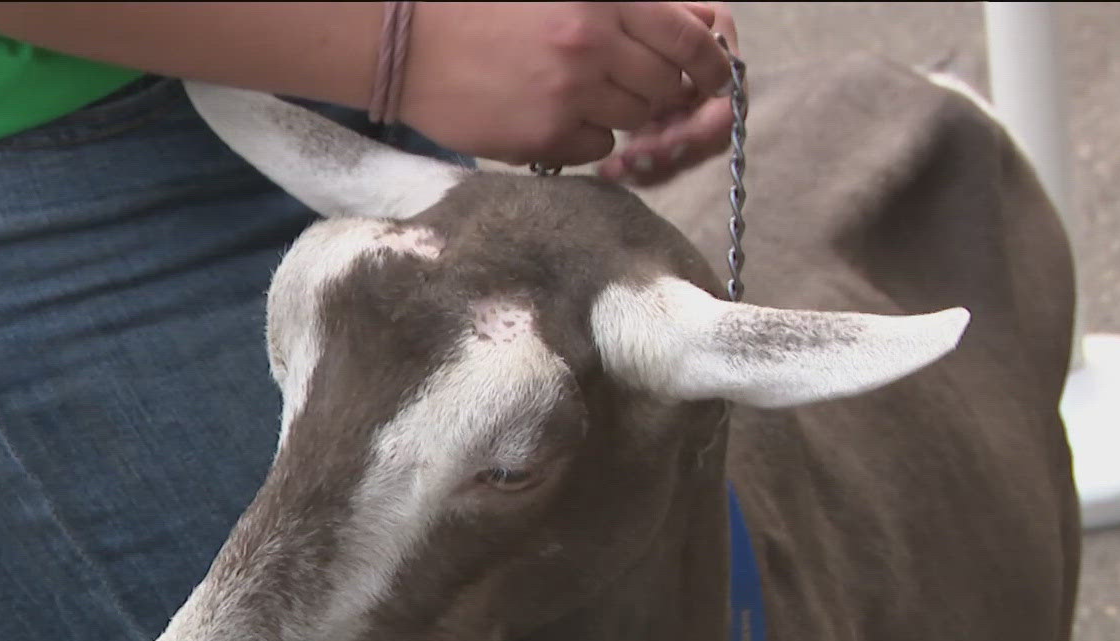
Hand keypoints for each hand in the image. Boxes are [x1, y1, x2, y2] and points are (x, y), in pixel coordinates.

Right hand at [399, 2, 738, 176]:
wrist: (403, 38)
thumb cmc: (479, 3)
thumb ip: (624, 3)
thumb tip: (698, 18)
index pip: (690, 37)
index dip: (712, 60)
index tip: (716, 72)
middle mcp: (593, 43)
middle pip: (669, 85)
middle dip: (666, 88)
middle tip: (642, 82)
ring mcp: (570, 95)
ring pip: (636, 119)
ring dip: (623, 110)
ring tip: (584, 90)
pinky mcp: (545, 137)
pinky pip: (597, 148)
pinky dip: (588, 136)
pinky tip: (554, 112)